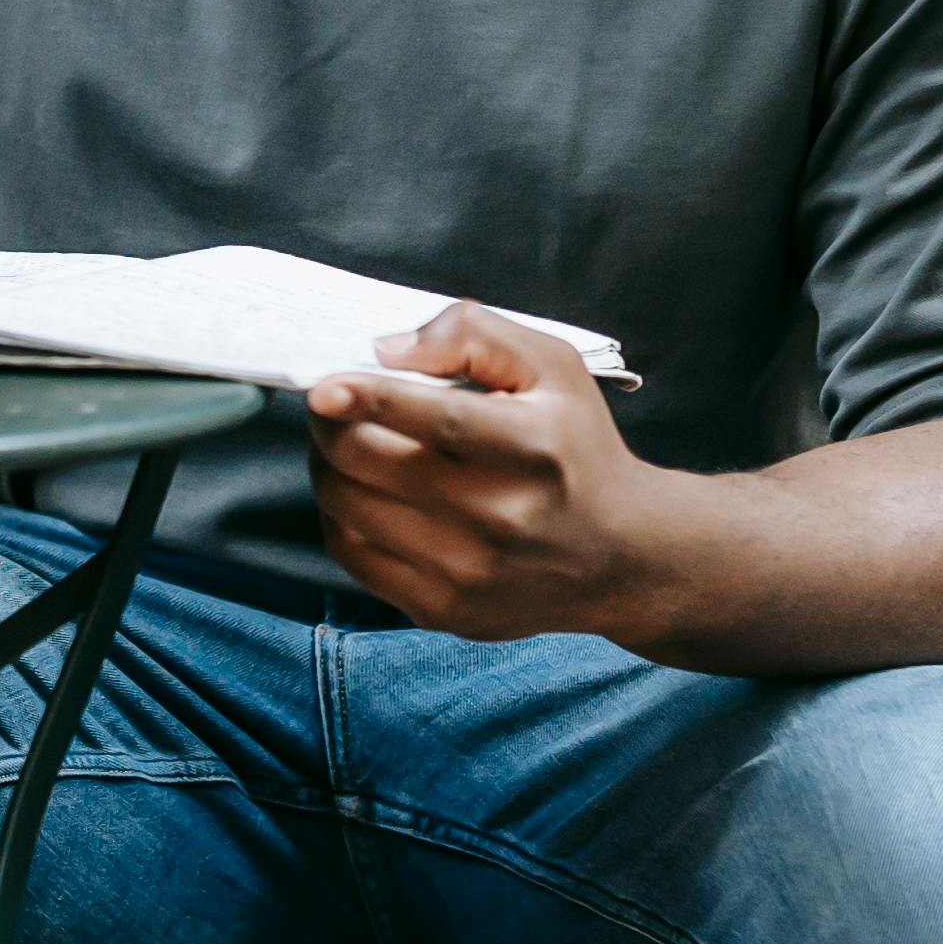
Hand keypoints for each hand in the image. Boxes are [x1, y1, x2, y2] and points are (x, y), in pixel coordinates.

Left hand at [301, 305, 702, 651]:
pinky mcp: (443, 610)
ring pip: (349, 509)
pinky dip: (339, 515)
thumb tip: (387, 351)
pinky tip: (360, 491)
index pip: (438, 421)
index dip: (369, 400)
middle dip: (330, 425)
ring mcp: (468, 573)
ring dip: (327, 466)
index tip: (323, 387)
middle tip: (329, 404)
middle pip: (372, 465)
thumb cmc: (576, 449)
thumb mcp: (552, 368)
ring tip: (343, 442)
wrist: (620, 556)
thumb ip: (474, 334)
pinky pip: (352, 556)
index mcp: (532, 449)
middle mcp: (501, 517)